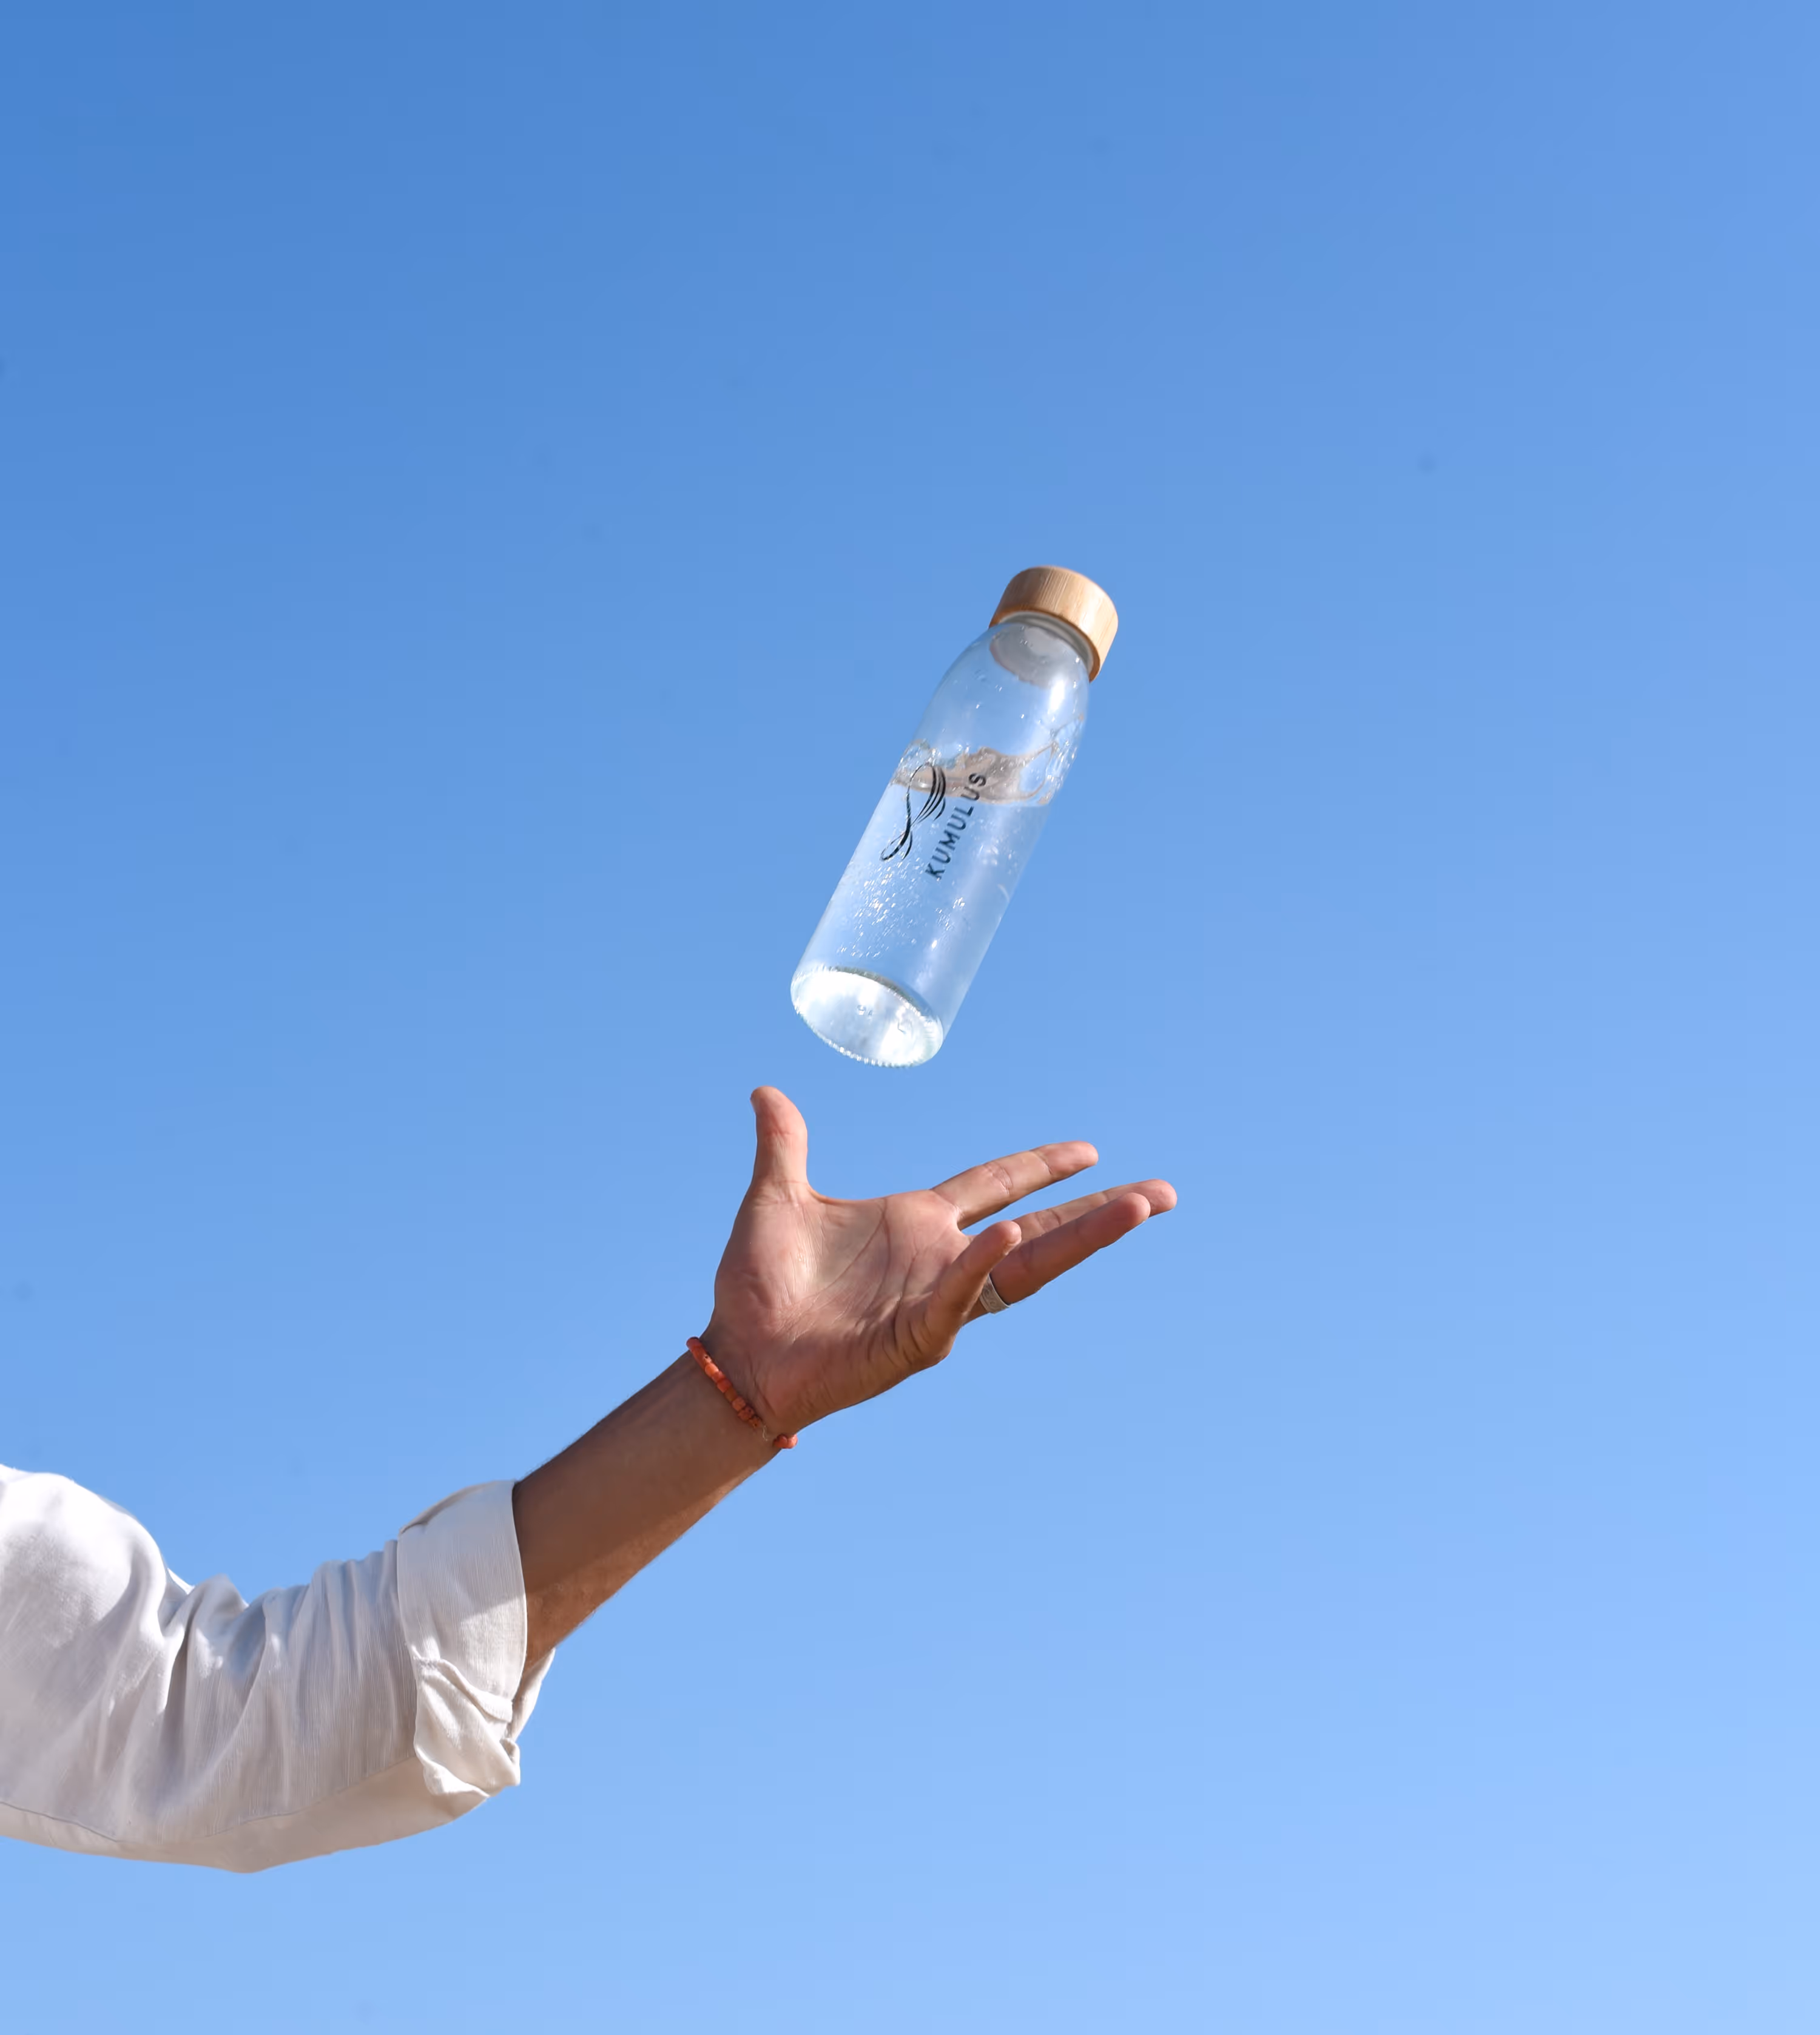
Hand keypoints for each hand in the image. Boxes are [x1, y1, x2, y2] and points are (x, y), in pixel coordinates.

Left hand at [702, 1087, 1176, 1434]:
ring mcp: (937, 1302)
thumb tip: (765, 1092)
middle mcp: (942, 1261)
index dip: (1041, 1166)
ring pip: (1024, 1267)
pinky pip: (958, 1301)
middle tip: (1162, 1192)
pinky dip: (982, 1269)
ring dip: (1080, 1237)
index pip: (996, 1184)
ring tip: (1133, 1208)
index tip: (1090, 1150)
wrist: (738, 1354)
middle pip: (1038, 1228)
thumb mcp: (775, 1199)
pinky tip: (1011, 1234)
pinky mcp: (917, 1340)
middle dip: (1099, 1211)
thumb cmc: (759, 1287)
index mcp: (919, 1223)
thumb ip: (784, 1146)